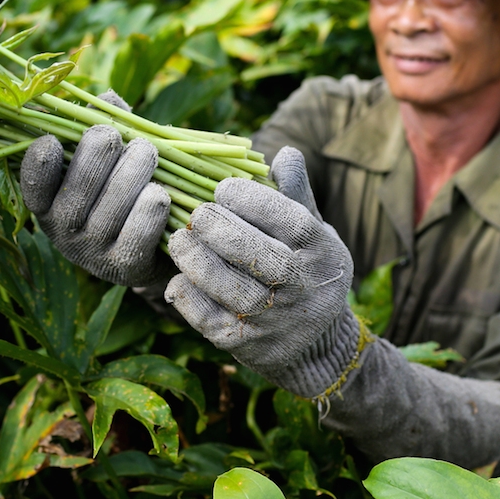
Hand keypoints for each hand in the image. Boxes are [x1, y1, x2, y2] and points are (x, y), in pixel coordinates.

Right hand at [19, 123, 172, 286]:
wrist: (154, 249)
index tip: (55, 139)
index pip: (33, 183)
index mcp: (47, 205)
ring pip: (116, 199)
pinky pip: (142, 225)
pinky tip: (160, 193)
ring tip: (147, 152)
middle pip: (81, 183)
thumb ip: (100, 125)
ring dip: (136, 167)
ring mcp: (93, 253)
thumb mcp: (103, 161)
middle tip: (116, 134)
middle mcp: (63, 232)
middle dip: (102, 147)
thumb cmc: (121, 191)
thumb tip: (107, 98)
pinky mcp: (126, 267)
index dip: (40, 160)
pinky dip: (153, 203)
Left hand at [165, 147, 366, 398]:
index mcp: (321, 251)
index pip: (289, 220)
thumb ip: (296, 194)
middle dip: (220, 231)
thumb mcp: (315, 232)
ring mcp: (277, 321)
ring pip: (232, 290)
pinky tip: (178, 278)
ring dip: (198, 262)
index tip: (223, 188)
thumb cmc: (307, 270)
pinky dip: (189, 298)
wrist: (317, 346)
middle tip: (197, 215)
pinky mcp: (249, 346)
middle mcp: (304, 288)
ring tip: (179, 241)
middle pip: (259, 256)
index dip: (252, 201)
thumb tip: (285, 153)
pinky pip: (211, 321)